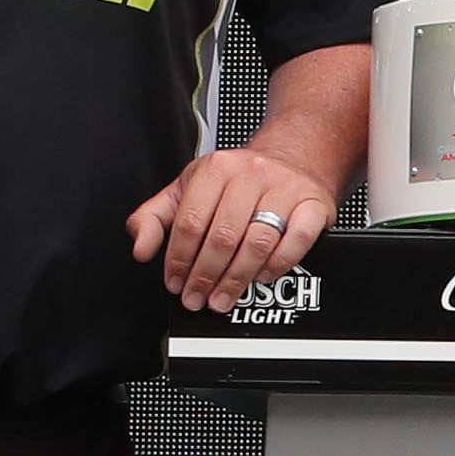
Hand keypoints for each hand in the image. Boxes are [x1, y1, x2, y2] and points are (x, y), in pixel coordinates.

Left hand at [131, 138, 338, 311]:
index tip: (176, 282)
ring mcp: (285, 189)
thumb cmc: (238, 180)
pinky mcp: (313, 205)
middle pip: (223, 236)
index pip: (190, 222)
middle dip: (205, 276)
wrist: (294, 157)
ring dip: (237, 279)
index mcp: (216, 169)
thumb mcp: (189, 188)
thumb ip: (156, 217)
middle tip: (197, 298)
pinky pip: (296, 241)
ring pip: (257, 243)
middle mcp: (251, 175)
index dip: (179, 259)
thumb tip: (142, 247)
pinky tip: (261, 276)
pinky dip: (277, 265)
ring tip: (223, 297)